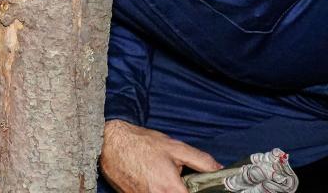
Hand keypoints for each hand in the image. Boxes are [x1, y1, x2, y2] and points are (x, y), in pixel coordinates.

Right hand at [100, 120, 220, 192]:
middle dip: (179, 189)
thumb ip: (201, 161)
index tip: (193, 186)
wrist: (110, 142)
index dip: (197, 192)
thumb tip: (219, 170)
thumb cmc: (141, 143)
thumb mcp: (175, 147)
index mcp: (171, 189)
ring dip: (165, 189)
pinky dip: (152, 190)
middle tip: (176, 179)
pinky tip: (148, 179)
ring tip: (160, 177)